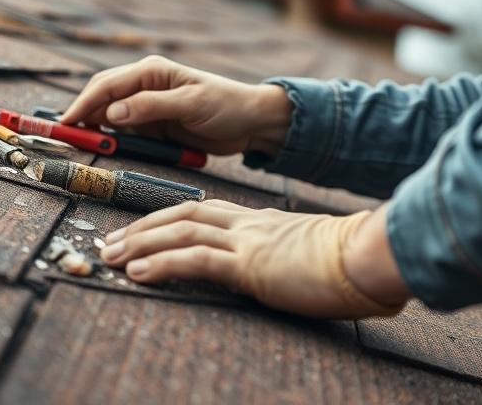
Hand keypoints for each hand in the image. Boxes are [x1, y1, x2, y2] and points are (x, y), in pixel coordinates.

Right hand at [60, 55, 290, 157]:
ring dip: (94, 128)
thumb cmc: (226, 104)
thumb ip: (152, 107)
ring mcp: (147, 106)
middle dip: (81, 115)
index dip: (82, 104)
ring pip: (108, 115)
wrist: (251, 122)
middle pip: (101, 97)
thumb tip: (112, 112)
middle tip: (61, 136)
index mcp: (152, 71)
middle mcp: (145, 84)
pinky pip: (124, 131)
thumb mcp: (191, 104)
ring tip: (77, 144)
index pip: (107, 85)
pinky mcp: (153, 125)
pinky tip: (102, 147)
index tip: (64, 123)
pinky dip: (111, 138)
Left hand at [98, 200, 410, 318]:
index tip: (139, 231)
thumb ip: (291, 256)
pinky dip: (163, 263)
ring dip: (140, 243)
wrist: (371, 256)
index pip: (203, 210)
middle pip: (183, 214)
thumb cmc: (350, 260)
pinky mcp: (252, 264)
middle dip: (142, 227)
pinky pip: (198, 259)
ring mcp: (249, 241)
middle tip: (109, 243)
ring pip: (182, 231)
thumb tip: (290, 272)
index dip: (166, 218)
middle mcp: (249, 225)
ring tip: (111, 257)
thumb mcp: (310, 254)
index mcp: (261, 221)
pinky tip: (139, 272)